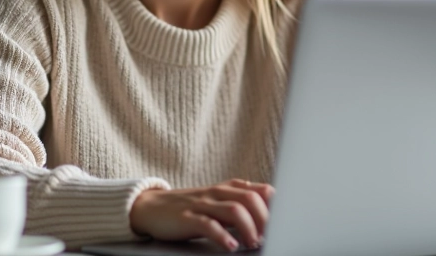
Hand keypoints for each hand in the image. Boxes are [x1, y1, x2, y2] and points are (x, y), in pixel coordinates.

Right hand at [129, 179, 274, 250]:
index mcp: (228, 188)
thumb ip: (240, 204)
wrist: (151, 207)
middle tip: (269, 238)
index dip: (276, 207)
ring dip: (249, 229)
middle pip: (251, 199)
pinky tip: (230, 246)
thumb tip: (271, 217)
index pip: (261, 190)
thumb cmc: (190, 208)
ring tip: (253, 244)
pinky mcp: (187, 218)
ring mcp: (202, 204)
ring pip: (234, 210)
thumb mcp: (218, 202)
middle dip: (265, 220)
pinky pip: (208, 224)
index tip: (284, 223)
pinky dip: (222, 236)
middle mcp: (217, 193)